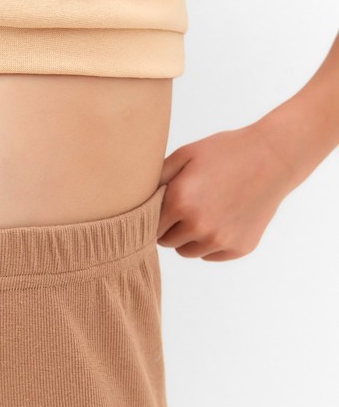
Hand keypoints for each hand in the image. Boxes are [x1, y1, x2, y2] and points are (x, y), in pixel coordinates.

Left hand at [156, 123, 291, 260]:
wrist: (275, 156)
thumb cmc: (226, 151)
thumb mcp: (186, 155)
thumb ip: (156, 179)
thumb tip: (131, 200)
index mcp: (180, 203)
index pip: (148, 228)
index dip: (153, 218)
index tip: (161, 209)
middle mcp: (199, 226)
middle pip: (165, 242)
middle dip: (170, 228)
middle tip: (185, 208)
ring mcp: (220, 240)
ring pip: (187, 252)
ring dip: (189, 238)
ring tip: (205, 213)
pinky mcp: (238, 248)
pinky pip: (210, 255)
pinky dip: (212, 243)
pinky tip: (223, 219)